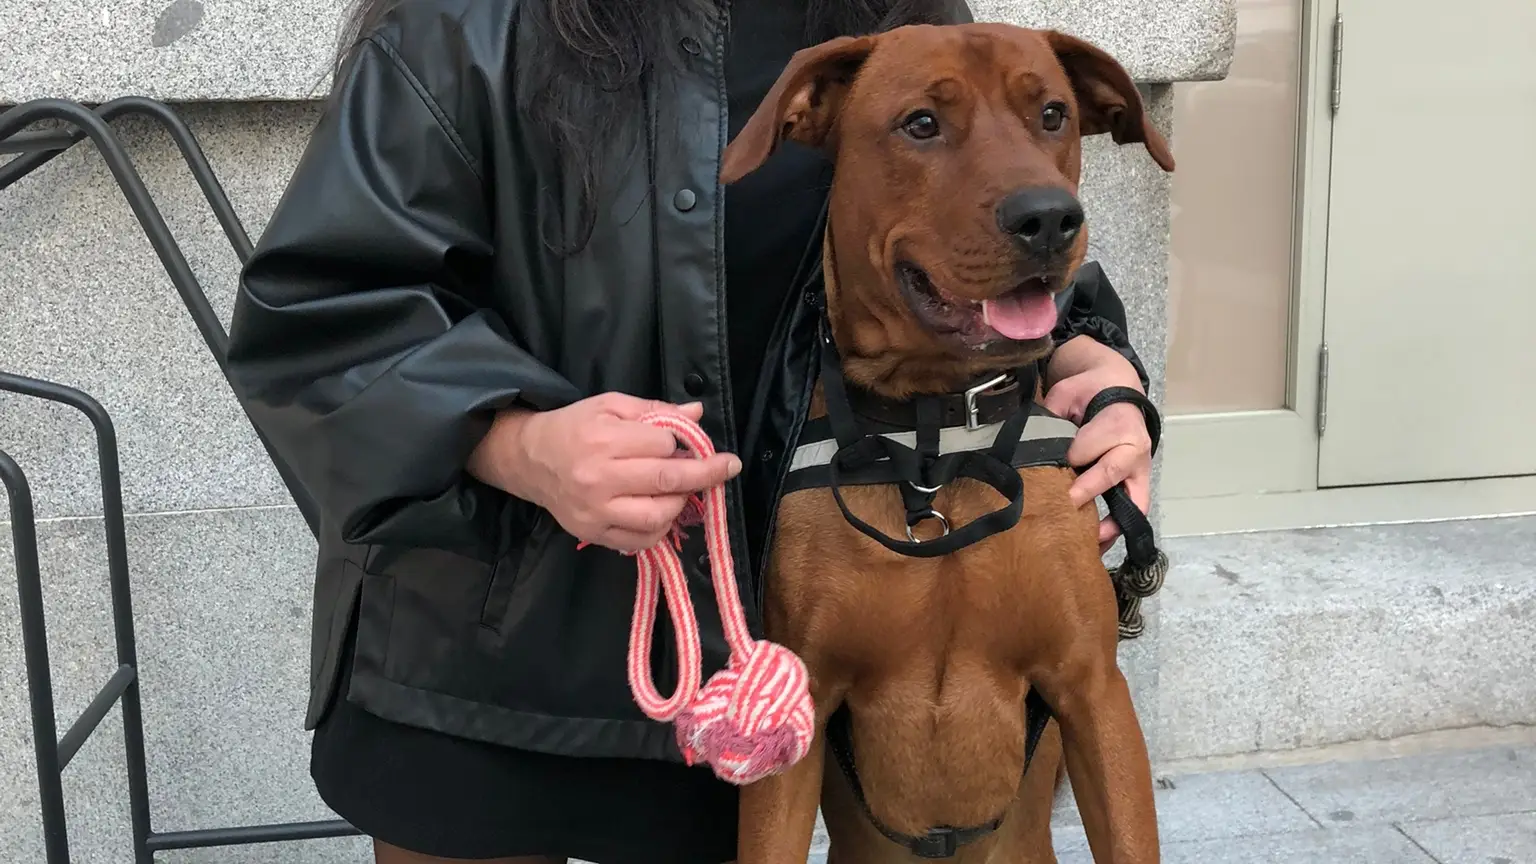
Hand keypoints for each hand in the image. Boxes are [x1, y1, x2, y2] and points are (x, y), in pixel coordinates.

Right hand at [468, 394, 741, 552]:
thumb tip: (697, 413)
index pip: (662, 444)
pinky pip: (639, 541)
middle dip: (705, 473)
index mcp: (602, 439)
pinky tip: (661, 512)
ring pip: (656, 517)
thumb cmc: (575, 427)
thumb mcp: (610, 405)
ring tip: (681, 490)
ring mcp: (595, 511)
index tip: (690, 440)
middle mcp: (598, 478)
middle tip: (728, 467)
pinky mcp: (593, 533)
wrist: (531, 460)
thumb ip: (655, 410)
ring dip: (680, 503)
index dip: (682, 441)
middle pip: (666, 481)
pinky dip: (659, 529)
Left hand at [1042, 352, 1151, 552]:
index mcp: (1116, 422)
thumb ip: (1050, 414)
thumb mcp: (1066, 393)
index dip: (1065, 460)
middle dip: (1082, 493)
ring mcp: (1140, 470)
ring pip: (1132, 503)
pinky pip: (1135, 512)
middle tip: (1058, 510)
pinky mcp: (1140, 485)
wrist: (1117, 390)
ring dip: (1108, 525)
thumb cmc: (1088, 392)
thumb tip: (1030, 443)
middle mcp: (1134, 448)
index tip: (1044, 472)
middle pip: (1108, 475)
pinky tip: (1094, 546)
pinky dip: (1116, 530)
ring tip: (1083, 544)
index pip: (1085, 447)